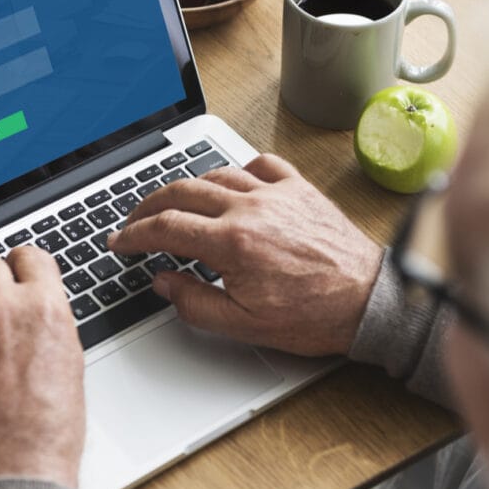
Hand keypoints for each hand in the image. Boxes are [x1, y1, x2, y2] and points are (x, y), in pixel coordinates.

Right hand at [108, 154, 382, 355]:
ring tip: (173, 202)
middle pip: (182, 192)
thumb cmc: (314, 315)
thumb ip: (194, 302)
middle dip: (149, 205)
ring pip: (216, 174)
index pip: (165, 228)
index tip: (120, 241)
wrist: (368, 301)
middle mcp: (251, 208)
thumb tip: (163, 281)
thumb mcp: (243, 324)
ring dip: (187, 187)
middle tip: (135, 220)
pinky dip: (238, 169)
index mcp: (232, 242)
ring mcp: (276, 193)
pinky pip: (261, 163)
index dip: (134, 235)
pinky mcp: (299, 189)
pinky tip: (231, 182)